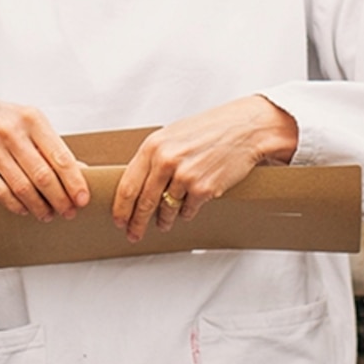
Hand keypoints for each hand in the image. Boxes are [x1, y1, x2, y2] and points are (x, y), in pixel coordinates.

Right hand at [0, 96, 90, 219]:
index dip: (74, 182)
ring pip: (22, 187)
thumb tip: (82, 172)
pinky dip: (15, 205)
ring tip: (48, 214)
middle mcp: (11, 131)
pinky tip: (24, 210)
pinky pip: (0, 191)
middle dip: (59, 199)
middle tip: (68, 212)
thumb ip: (53, 147)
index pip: (60, 157)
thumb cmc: (5, 121)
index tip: (82, 199)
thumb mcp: (31, 124)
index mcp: (32, 119)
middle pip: (43, 176)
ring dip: (39, 206)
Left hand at [113, 97, 300, 240]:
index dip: (121, 208)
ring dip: (163, 220)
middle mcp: (166, 161)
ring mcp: (185, 176)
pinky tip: (187, 210)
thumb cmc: (210, 129)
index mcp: (153, 146)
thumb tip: (137, 184)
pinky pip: (188, 211)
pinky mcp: (204, 188)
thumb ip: (154, 157)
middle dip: (136, 223)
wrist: (245, 129)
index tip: (118, 220)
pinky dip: (186, 213)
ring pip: (166, 209)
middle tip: (133, 234)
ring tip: (163, 224)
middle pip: (143, 203)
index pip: (128, 185)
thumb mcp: (173, 135)